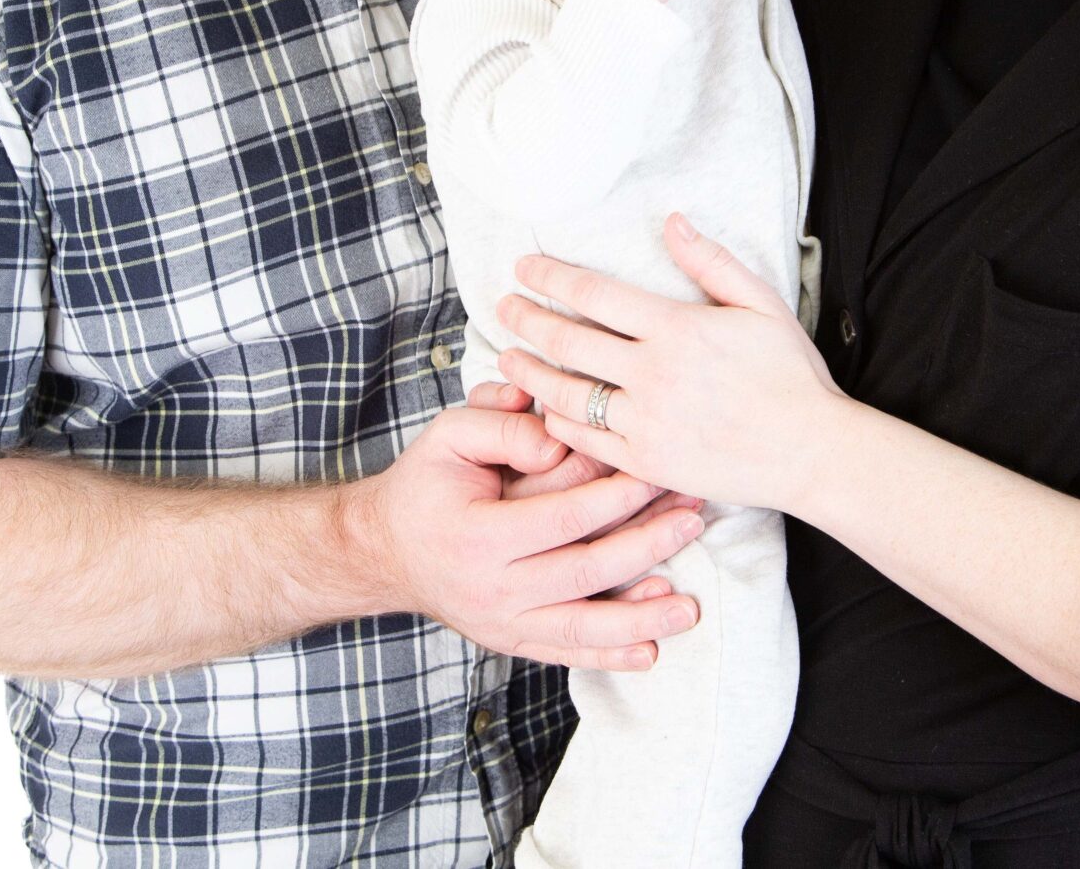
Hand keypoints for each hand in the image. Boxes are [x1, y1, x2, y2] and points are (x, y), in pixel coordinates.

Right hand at [345, 392, 704, 668]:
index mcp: (478, 536)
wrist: (385, 549)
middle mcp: (492, 589)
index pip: (564, 517)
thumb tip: (554, 436)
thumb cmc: (426, 485)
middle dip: (647, 546)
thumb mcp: (447, 435)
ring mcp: (502, 623)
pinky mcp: (512, 641)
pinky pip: (566, 654)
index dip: (617, 496)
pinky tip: (650, 651)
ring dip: (641, 616)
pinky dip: (609, 656)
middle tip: (694, 518)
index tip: (658, 472)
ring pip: (583, 627)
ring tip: (688, 604)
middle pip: (586, 573)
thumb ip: (499, 423)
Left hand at [496, 214, 847, 512]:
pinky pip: (586, 439)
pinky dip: (557, 420)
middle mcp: (653, 375)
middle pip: (567, 341)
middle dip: (527, 319)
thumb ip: (712, 262)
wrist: (812, 451)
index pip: (594, 295)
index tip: (525, 267)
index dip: (551, 277)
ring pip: (565, 393)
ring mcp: (646, 422)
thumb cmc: (791, 375)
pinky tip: (545, 407)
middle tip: (503, 306)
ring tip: (509, 357)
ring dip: (528, 372)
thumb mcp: (761, 305)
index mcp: (678, 329)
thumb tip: (672, 221)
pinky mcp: (647, 462)